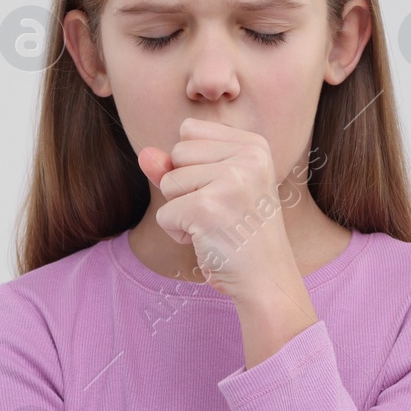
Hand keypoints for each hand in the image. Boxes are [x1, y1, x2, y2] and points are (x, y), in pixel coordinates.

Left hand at [137, 117, 299, 300]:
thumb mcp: (213, 189)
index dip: (193, 164)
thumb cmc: (240, 234)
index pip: (189, 130)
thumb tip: (144, 154)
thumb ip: (178, 166)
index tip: (224, 191)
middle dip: (185, 187)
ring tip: (215, 226)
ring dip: (181, 212)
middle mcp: (248, 156)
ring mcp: (231, 180)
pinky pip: (165, 213)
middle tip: (220, 212)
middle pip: (177, 152)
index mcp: (254, 144)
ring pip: (168, 182)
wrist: (266, 279)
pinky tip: (208, 241)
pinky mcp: (208, 208)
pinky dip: (178, 233)